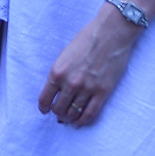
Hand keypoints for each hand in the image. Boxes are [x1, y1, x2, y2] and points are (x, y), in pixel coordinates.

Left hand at [36, 7, 141, 126]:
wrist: (111, 33)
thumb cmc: (87, 39)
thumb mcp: (64, 55)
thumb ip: (59, 72)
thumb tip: (56, 89)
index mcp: (57, 72)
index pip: (45, 99)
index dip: (44, 107)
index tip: (45, 110)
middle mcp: (70, 83)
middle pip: (59, 109)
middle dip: (57, 113)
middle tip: (59, 114)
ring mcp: (87, 89)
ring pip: (73, 113)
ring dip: (69, 118)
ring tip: (68, 118)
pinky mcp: (103, 92)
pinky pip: (90, 113)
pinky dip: (83, 121)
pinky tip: (79, 122)